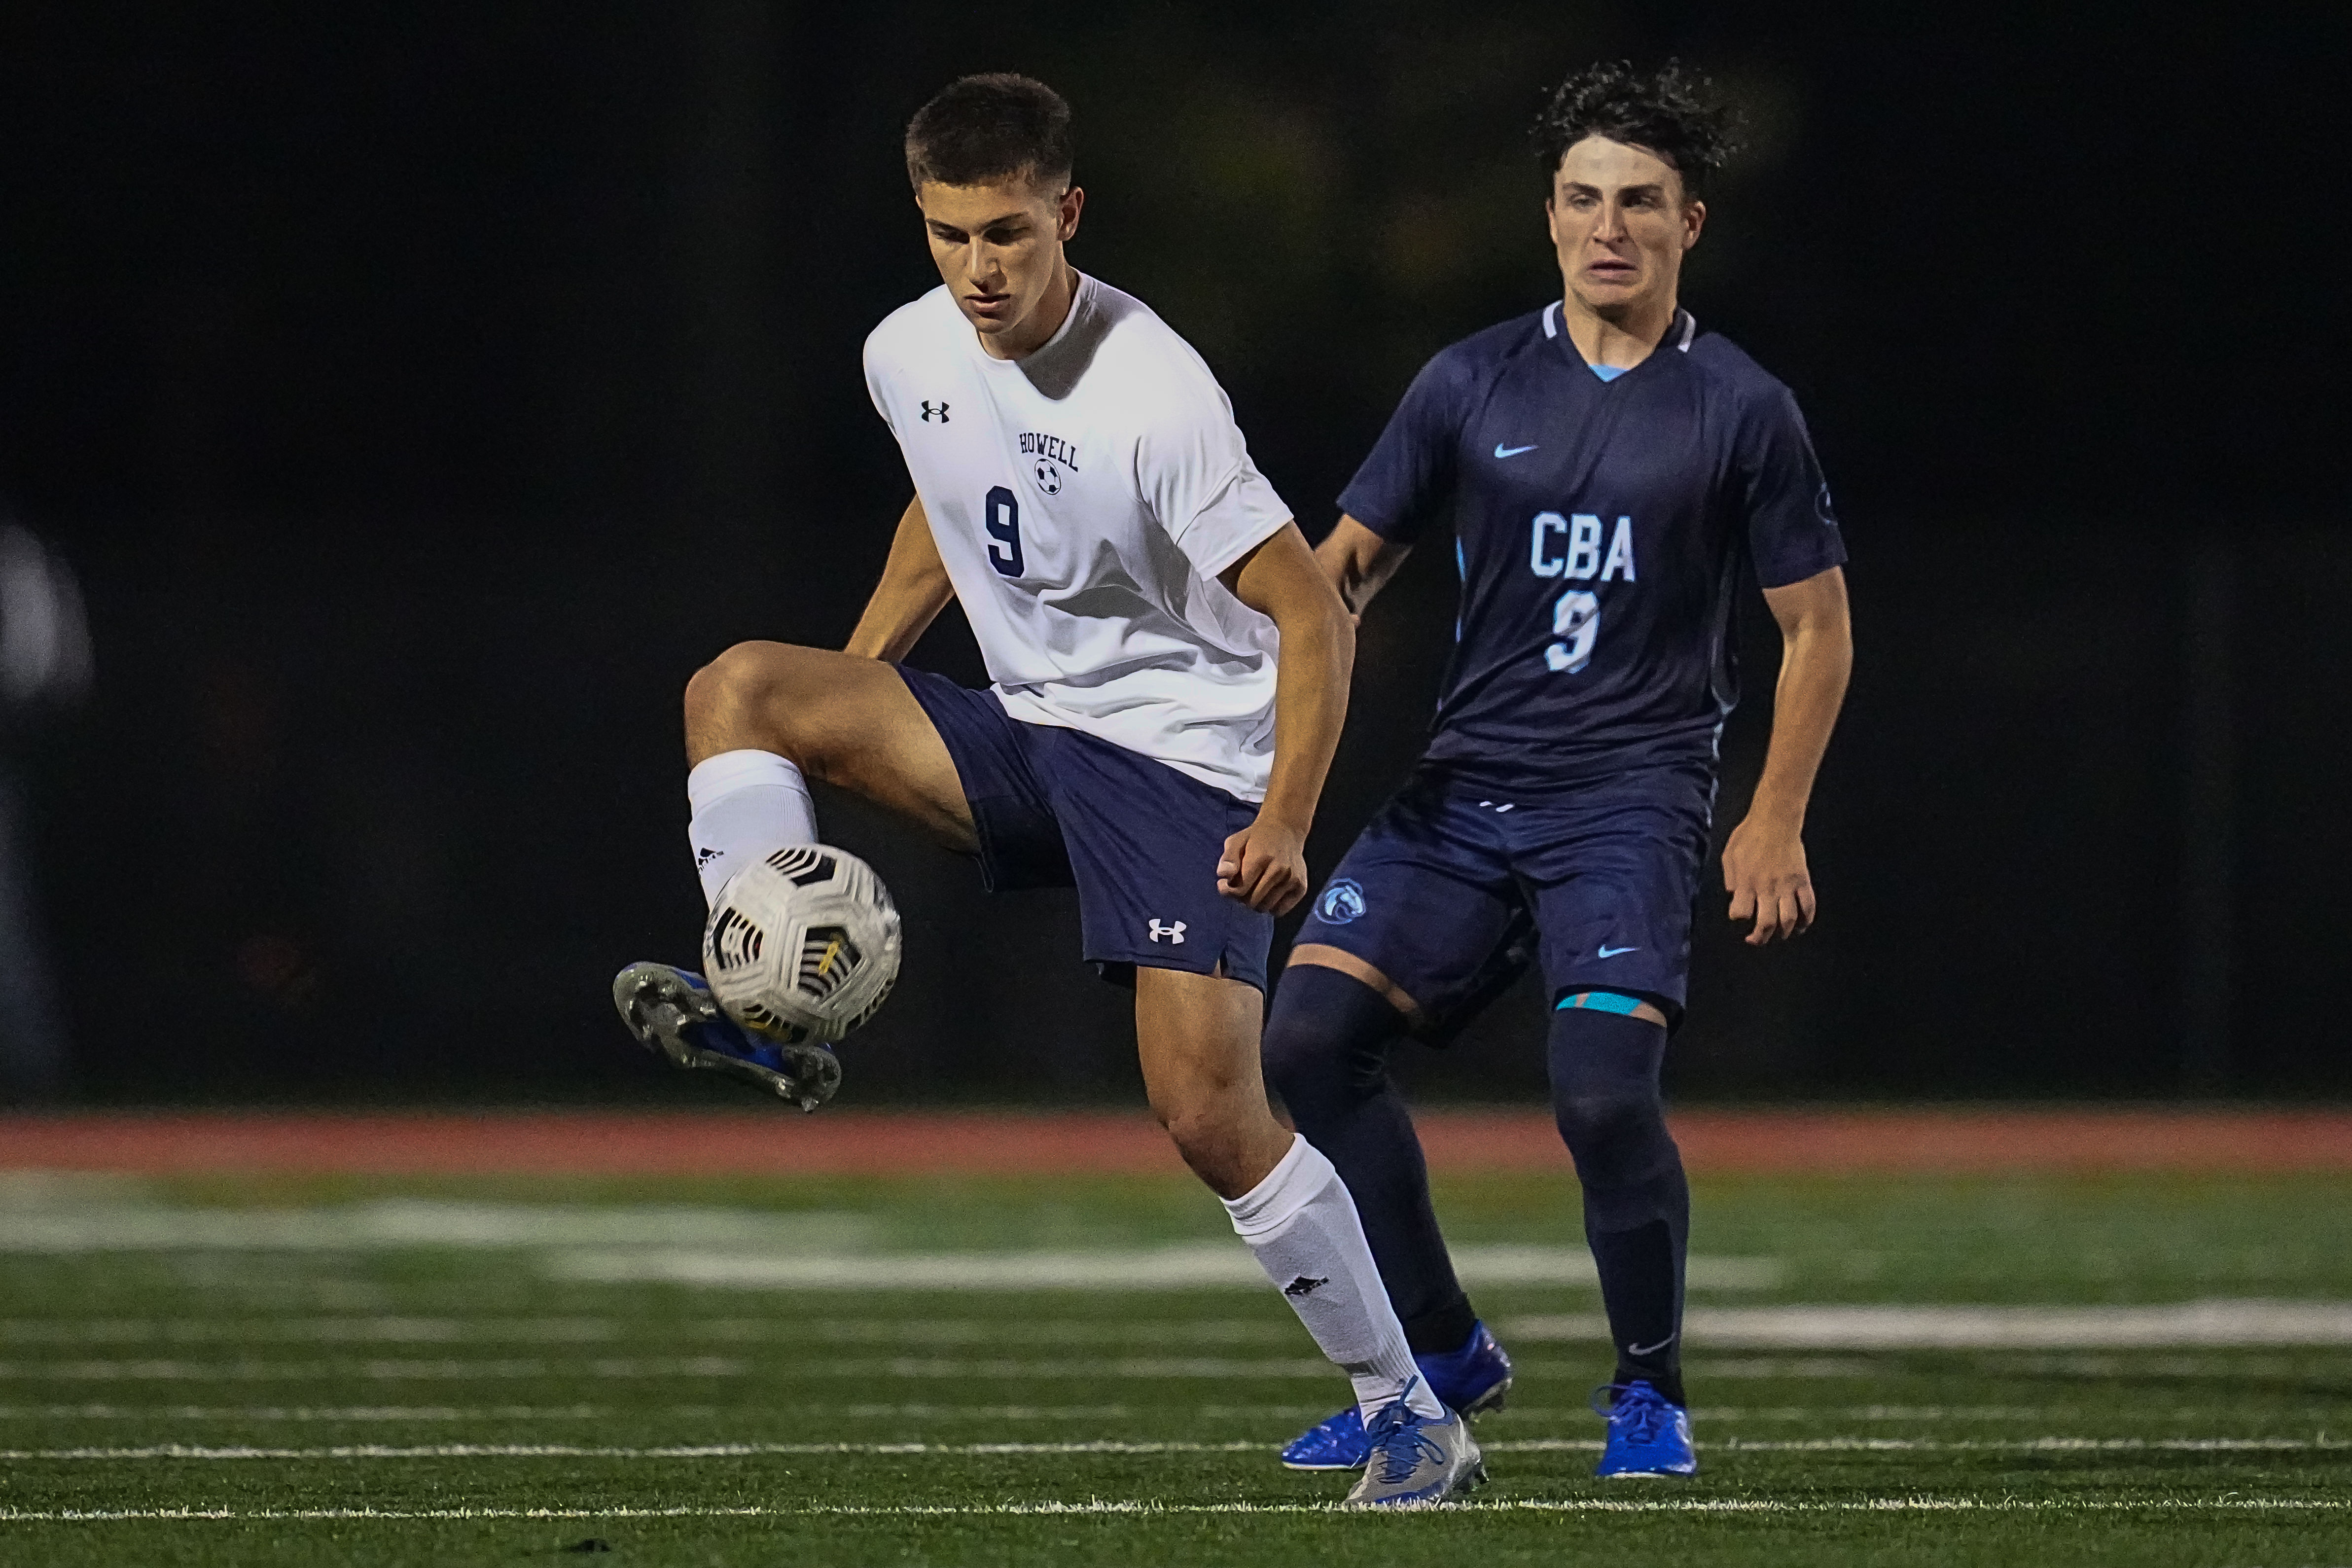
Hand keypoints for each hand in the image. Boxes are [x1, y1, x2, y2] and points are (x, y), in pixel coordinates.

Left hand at [1218, 813, 1309, 914]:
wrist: (1286, 829)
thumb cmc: (1256, 838)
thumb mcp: (1236, 841)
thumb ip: (1227, 859)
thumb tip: (1223, 876)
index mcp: (1260, 858)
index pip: (1240, 890)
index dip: (1228, 890)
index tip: (1225, 884)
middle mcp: (1279, 869)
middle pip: (1252, 901)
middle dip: (1241, 898)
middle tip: (1241, 887)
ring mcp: (1292, 879)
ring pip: (1265, 907)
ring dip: (1255, 903)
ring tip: (1254, 889)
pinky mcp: (1301, 887)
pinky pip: (1280, 910)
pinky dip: (1271, 907)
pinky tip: (1268, 894)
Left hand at [1722, 812, 1815, 945]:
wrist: (1775, 820)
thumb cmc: (1749, 835)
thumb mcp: (1729, 855)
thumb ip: (1730, 878)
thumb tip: (1732, 895)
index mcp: (1746, 882)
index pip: (1740, 913)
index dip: (1738, 918)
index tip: (1739, 917)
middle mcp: (1767, 887)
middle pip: (1766, 923)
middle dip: (1761, 937)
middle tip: (1757, 940)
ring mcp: (1787, 885)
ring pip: (1788, 918)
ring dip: (1784, 932)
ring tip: (1780, 935)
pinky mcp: (1802, 880)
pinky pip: (1808, 905)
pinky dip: (1806, 919)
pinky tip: (1801, 925)